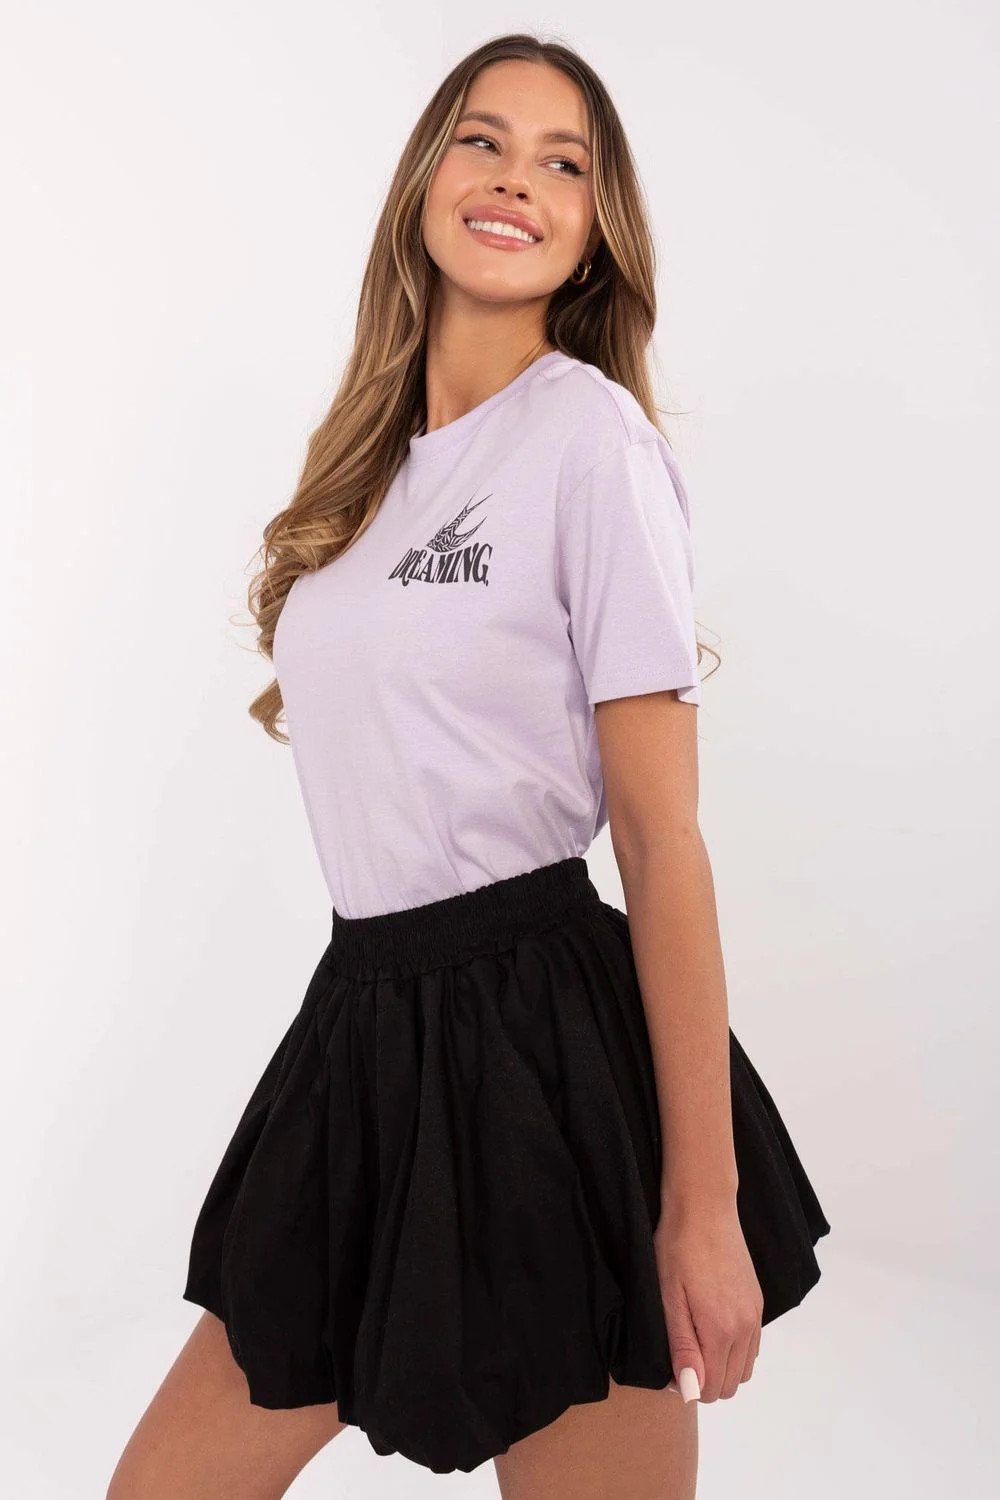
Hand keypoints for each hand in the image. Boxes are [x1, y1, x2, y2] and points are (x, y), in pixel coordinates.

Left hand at [653, 1193, 763, 1402]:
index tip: (668, 1364)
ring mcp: (756, 1314)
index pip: (711, 1389)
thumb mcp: (670, 1298)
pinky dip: (734, 1351)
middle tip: (678, 1354)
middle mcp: (746, 1327)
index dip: (687, 1386)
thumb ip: (682, 1347)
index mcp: (722, 1330)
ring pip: (744, 1368)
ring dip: (721, 1368)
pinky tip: (712, 1329)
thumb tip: (690, 1391)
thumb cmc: (678, 1249)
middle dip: (705, 1381)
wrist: (705, 1207)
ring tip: (694, 1341)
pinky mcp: (758, 1302)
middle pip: (731, 1384)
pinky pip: (752, 1346)